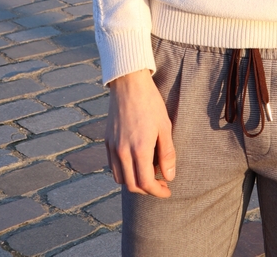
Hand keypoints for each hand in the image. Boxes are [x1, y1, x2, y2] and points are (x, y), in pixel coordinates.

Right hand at [106, 69, 175, 197]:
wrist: (129, 84)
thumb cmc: (150, 103)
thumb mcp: (164, 126)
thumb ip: (167, 154)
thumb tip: (169, 176)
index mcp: (139, 149)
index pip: (146, 183)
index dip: (158, 191)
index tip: (167, 190)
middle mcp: (123, 152)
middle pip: (132, 186)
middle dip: (148, 190)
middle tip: (160, 184)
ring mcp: (113, 147)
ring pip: (120, 179)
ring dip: (134, 182)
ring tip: (148, 173)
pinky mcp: (107, 141)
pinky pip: (113, 166)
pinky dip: (124, 172)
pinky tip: (135, 163)